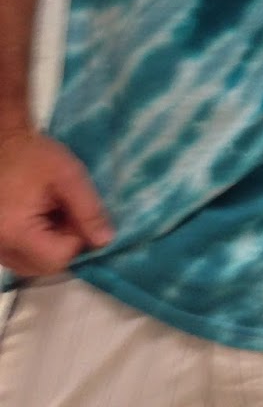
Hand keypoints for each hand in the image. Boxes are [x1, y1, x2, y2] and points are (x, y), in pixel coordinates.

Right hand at [0, 129, 112, 275]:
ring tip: (52, 211)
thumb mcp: (68, 175)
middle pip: (44, 267)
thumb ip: (89, 210)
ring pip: (33, 265)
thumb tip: (105, 241)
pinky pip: (22, 257)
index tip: (79, 215)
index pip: (58, 259)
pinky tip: (40, 216)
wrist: (2, 143)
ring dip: (51, 245)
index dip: (77, 240)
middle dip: (64, 244)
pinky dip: (37, 243)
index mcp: (16, 232)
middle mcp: (1, 248)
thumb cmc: (33, 155)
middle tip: (66, 211)